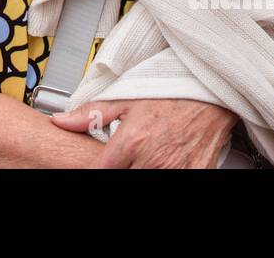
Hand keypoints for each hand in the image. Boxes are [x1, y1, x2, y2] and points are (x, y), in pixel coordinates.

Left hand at [53, 98, 237, 167]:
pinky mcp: (193, 174)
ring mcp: (174, 171)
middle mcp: (153, 161)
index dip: (92, 169)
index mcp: (131, 142)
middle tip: (123, 157)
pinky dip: (162, 171)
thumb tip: (61, 121)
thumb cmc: (171, 92)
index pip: (99, 172)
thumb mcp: (126, 97)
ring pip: (142, 180)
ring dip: (138, 169)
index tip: (93, 164)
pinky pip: (171, 181)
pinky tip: (159, 162)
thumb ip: (91, 114)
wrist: (211, 93)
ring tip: (141, 157)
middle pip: (121, 177)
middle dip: (118, 168)